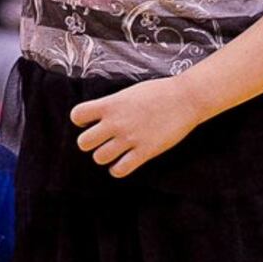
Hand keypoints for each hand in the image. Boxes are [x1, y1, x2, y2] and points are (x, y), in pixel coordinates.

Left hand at [71, 76, 202, 178]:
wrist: (185, 98)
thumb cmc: (158, 92)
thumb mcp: (128, 93)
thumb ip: (111, 105)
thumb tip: (99, 117)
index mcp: (110, 104)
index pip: (77, 115)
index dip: (81, 120)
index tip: (90, 121)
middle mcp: (116, 122)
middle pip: (83, 143)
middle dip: (90, 143)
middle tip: (102, 140)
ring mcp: (129, 138)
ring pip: (99, 158)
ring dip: (104, 156)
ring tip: (114, 151)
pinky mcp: (144, 152)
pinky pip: (120, 169)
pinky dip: (118, 169)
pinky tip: (124, 162)